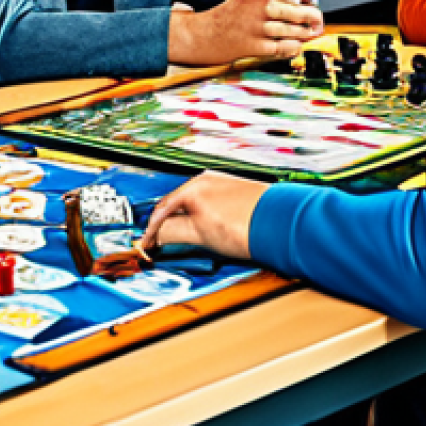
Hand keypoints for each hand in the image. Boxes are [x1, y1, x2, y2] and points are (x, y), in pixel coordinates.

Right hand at [142, 171, 268, 258]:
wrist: (279, 223)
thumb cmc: (244, 225)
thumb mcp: (199, 233)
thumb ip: (172, 233)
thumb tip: (156, 235)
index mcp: (194, 187)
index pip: (162, 209)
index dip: (151, 230)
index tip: (146, 244)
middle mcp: (207, 181)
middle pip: (178, 204)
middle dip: (166, 223)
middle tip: (159, 242)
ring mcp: (223, 185)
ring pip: (194, 205)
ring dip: (184, 221)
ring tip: (182, 238)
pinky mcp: (236, 193)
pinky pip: (209, 204)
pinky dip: (200, 217)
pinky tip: (206, 229)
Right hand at [168, 0, 324, 64]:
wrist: (203, 35)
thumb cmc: (227, 16)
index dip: (303, 1)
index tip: (309, 5)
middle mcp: (257, 8)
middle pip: (293, 12)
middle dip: (310, 17)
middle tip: (318, 21)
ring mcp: (255, 28)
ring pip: (289, 30)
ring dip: (303, 33)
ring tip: (310, 34)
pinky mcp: (253, 46)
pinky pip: (280, 47)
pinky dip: (292, 47)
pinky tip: (296, 45)